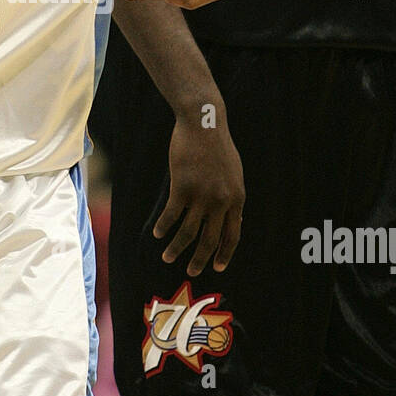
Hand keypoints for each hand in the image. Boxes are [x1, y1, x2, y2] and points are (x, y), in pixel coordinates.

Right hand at [154, 109, 244, 275]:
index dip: (224, 254)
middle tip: (191, 271)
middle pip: (210, 239)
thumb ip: (233, 197)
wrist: (203, 124)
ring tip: (168, 257)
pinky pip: (171, 215)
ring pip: (188, 232)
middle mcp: (221, 201)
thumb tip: (234, 219)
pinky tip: (158, 234)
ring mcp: (201, 195)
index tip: (217, 267)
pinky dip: (164, 227)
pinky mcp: (181, 188)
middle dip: (199, 259)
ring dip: (177, 248)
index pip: (232, 235)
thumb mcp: (234, 173)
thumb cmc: (217, 146)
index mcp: (237, 198)